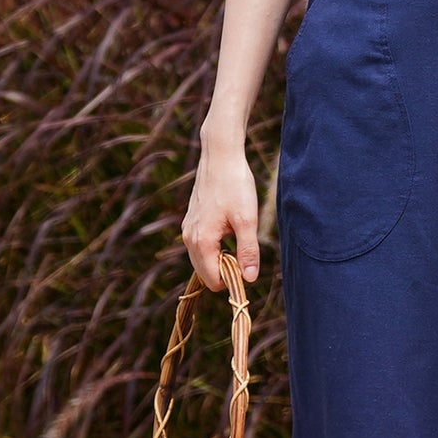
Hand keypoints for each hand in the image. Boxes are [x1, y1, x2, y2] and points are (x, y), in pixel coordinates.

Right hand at [183, 139, 260, 289]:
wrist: (220, 157)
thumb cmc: (235, 185)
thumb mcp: (247, 220)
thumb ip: (248, 251)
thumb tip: (250, 279)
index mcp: (201, 241)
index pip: (213, 280)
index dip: (233, 279)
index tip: (248, 263)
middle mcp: (189, 239)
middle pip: (205, 273)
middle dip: (225, 270)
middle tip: (244, 249)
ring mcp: (187, 229)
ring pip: (202, 260)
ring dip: (220, 258)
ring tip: (237, 237)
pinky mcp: (190, 221)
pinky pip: (200, 246)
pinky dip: (214, 247)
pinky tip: (228, 229)